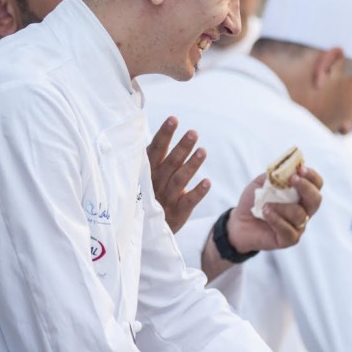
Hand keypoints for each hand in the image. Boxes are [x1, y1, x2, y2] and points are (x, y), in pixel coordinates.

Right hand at [147, 116, 210, 232]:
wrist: (143, 232)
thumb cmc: (147, 195)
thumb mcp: (144, 176)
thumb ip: (151, 157)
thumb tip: (159, 130)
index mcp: (147, 171)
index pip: (155, 150)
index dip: (164, 135)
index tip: (173, 119)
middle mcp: (155, 183)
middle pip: (169, 163)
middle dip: (181, 147)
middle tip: (193, 132)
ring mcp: (165, 199)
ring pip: (179, 180)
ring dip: (191, 166)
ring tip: (203, 151)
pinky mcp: (176, 213)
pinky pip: (188, 202)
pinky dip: (197, 193)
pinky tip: (207, 182)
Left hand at [227, 165, 323, 253]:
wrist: (238, 222)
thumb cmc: (253, 202)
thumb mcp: (260, 184)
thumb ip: (273, 175)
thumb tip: (284, 168)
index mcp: (300, 195)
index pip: (316, 185)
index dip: (312, 176)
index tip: (300, 169)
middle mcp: (303, 211)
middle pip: (316, 199)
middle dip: (305, 187)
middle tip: (292, 179)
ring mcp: (297, 226)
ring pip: (299, 215)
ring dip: (281, 206)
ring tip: (264, 205)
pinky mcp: (288, 240)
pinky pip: (289, 231)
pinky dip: (276, 220)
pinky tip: (265, 213)